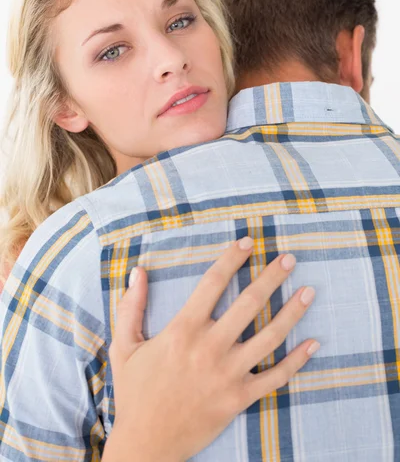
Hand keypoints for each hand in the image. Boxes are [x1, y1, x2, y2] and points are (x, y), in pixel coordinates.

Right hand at [102, 237, 317, 461]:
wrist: (146, 445)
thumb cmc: (135, 393)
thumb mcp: (124, 347)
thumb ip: (131, 307)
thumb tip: (137, 271)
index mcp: (183, 330)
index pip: (213, 282)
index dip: (232, 258)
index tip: (248, 242)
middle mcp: (210, 347)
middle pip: (249, 303)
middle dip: (272, 277)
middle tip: (289, 258)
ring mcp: (228, 374)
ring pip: (269, 337)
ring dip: (292, 312)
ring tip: (309, 291)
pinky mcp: (239, 399)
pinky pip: (276, 377)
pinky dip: (297, 361)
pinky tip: (313, 343)